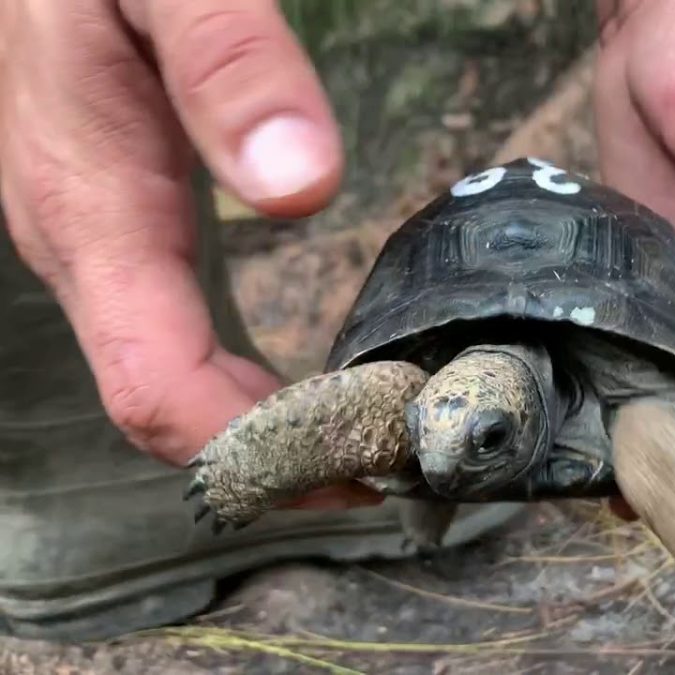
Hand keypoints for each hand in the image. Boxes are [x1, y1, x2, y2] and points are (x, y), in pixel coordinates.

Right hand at [0, 1, 374, 506]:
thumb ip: (227, 64)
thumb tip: (300, 185)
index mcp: (92, 206)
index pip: (158, 386)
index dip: (254, 449)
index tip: (362, 462)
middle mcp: (84, 245)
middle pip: (168, 407)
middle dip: (276, 457)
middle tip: (392, 461)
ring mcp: (98, 240)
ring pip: (172, 381)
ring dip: (269, 431)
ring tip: (371, 440)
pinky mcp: (124, 222)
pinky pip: (176, 340)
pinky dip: (248, 388)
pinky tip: (312, 388)